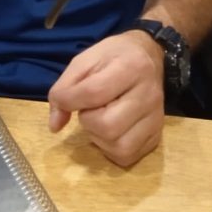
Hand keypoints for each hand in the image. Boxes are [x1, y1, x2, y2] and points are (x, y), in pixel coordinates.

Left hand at [46, 31, 164, 166]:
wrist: (149, 56)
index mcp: (131, 67)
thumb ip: (65, 87)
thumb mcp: (85, 60)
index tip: (62, 99)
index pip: (94, 93)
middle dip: (87, 120)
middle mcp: (148, 95)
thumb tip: (54, 125)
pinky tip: (110, 130)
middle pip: (107, 125)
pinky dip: (110, 148)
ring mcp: (156, 118)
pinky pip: (127, 156)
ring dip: (98, 137)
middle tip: (88, 107)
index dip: (69, 100)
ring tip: (99, 117)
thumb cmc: (114, 56)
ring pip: (119, 146)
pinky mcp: (157, 135)